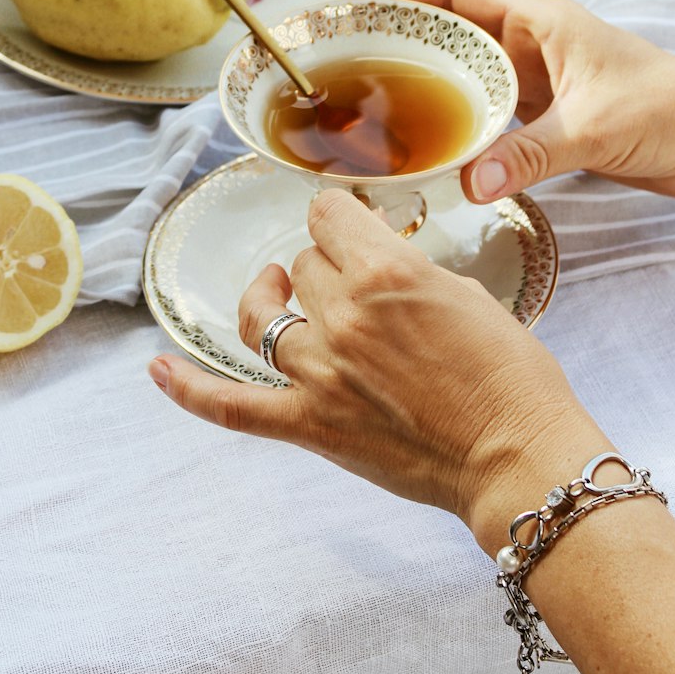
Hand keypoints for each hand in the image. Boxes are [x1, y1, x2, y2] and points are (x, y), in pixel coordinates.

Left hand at [149, 189, 604, 548]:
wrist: (517, 458)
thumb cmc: (510, 377)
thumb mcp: (465, 293)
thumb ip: (406, 269)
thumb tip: (373, 259)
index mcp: (385, 273)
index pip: (328, 215)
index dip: (339, 219)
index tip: (348, 227)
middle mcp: (343, 316)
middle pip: (302, 263)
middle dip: (326, 267)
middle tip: (359, 289)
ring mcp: (318, 373)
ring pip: (265, 313)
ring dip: (275, 300)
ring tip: (279, 294)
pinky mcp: (309, 424)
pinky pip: (232, 406)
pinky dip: (190, 391)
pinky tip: (157, 371)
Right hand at [365, 0, 674, 203]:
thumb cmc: (670, 110)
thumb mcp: (593, 129)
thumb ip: (527, 155)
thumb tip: (468, 183)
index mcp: (539, 21)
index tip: (353, 8)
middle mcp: (531, 44)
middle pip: (448, 31)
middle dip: (397, 39)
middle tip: (345, 58)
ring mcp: (538, 80)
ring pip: (463, 73)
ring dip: (423, 83)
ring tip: (371, 101)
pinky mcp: (547, 116)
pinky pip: (485, 113)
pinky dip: (455, 123)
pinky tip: (427, 144)